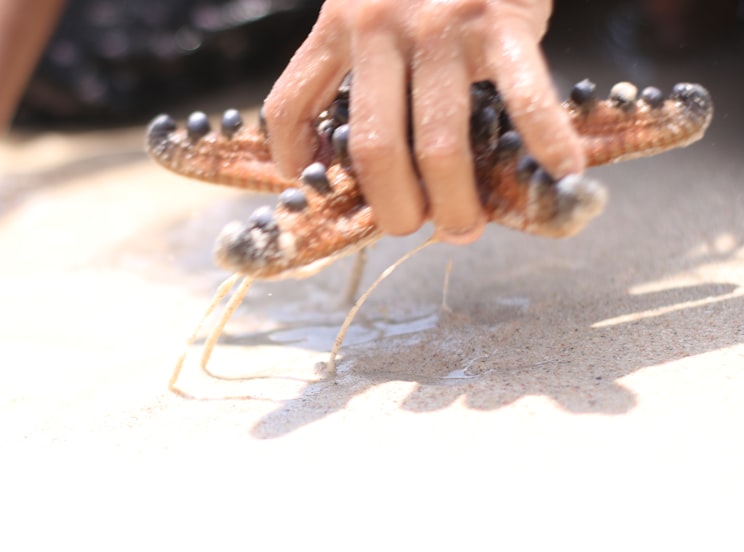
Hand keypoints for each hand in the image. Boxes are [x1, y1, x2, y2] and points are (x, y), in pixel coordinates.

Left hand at [264, 0, 583, 243]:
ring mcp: (441, 26)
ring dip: (454, 202)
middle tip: (412, 226)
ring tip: (464, 226)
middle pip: (375, 149)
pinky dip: (545, 141)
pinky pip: (523, 96)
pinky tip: (564, 174)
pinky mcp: (501, 21)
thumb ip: (354, 63)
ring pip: (438, 143)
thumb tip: (350, 150)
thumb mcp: (366, 3)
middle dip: (394, 208)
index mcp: (336, 25)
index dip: (295, 160)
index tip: (318, 180)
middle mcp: (378, 27)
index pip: (289, 106)